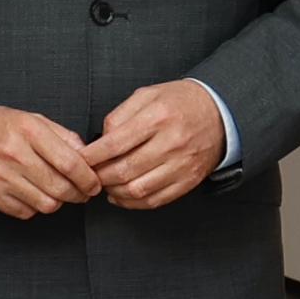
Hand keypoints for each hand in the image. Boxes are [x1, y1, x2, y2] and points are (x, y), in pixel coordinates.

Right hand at [0, 105, 102, 220]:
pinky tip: (34, 194)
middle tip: (83, 192)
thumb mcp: (33, 119)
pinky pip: (26, 212)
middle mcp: (14, 154)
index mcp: (29, 131)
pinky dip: (36, 207)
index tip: (94, 183)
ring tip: (59, 193)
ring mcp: (0, 177)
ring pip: (46, 204)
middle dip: (79, 194)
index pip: (70, 163)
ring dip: (58, 202)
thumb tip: (88, 157)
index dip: (89, 178)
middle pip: (61, 187)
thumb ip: (63, 136)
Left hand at [83, 79, 227, 211]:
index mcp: (158, 117)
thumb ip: (120, 115)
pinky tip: (121, 196)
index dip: (91, 157)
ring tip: (104, 185)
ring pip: (138, 189)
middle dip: (99, 177)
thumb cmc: (179, 102)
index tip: (79, 160)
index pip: (115, 144)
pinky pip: (156, 200)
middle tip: (88, 175)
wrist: (219, 114)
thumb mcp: (147, 95)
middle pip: (124, 170)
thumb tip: (100, 140)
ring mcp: (182, 165)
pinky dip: (133, 203)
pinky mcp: (188, 181)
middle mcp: (171, 142)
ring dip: (114, 192)